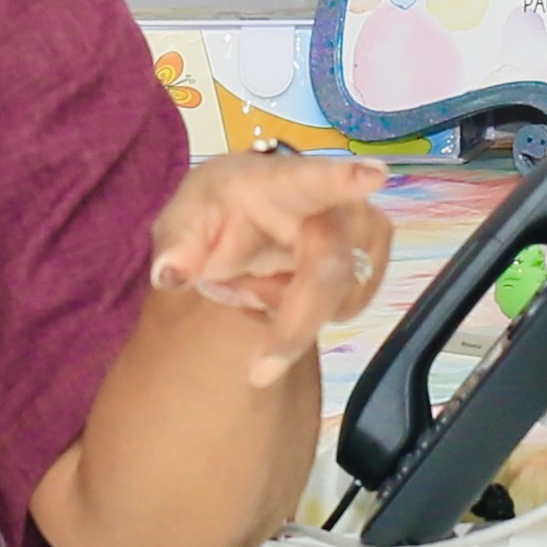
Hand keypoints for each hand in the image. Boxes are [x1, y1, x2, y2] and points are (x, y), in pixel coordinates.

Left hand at [148, 150, 394, 386]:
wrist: (244, 216)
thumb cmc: (218, 210)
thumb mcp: (183, 221)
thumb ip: (176, 244)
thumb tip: (171, 273)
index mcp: (281, 181)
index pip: (315, 178)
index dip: (345, 177)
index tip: (375, 175)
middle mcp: (332, 200)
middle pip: (330, 266)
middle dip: (296, 323)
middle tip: (258, 371)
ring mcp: (360, 229)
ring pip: (340, 296)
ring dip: (292, 314)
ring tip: (254, 287)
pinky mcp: (371, 258)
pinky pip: (346, 307)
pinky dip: (309, 315)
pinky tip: (283, 293)